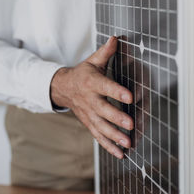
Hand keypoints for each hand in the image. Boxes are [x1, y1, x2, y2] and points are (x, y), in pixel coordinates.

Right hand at [50, 36, 133, 158]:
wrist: (63, 88)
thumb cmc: (83, 73)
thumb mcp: (93, 61)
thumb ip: (106, 52)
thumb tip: (117, 38)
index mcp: (92, 82)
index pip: (105, 86)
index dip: (117, 91)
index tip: (130, 96)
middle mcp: (90, 100)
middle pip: (103, 110)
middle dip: (117, 118)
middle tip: (130, 125)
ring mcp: (88, 114)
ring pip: (101, 127)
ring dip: (114, 137)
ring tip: (128, 144)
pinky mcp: (89, 124)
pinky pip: (98, 137)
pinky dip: (109, 147)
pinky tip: (121, 155)